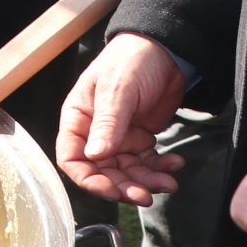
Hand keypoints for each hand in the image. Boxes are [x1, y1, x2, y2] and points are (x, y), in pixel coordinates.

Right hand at [57, 33, 188, 204]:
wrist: (167, 51)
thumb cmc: (133, 60)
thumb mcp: (119, 89)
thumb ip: (108, 123)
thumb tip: (93, 155)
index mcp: (78, 118)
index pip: (71, 158)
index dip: (87, 178)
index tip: (110, 189)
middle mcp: (95, 132)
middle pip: (102, 171)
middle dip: (123, 186)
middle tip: (145, 195)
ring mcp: (119, 137)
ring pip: (127, 172)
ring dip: (146, 181)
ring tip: (169, 182)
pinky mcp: (140, 139)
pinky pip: (147, 163)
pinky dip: (160, 168)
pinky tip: (175, 163)